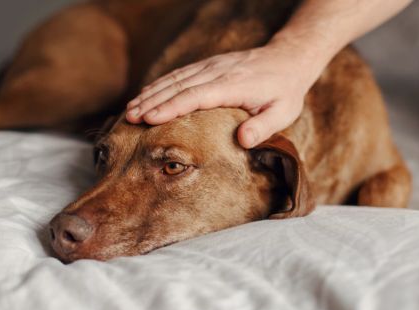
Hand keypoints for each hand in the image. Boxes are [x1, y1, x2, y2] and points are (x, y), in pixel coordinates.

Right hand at [125, 45, 317, 147]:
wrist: (288, 59)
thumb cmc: (285, 91)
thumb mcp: (283, 112)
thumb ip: (263, 127)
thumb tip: (243, 141)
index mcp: (233, 85)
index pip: (195, 96)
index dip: (171, 107)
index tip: (150, 119)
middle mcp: (217, 72)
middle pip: (178, 86)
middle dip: (152, 102)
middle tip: (130, 118)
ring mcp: (211, 66)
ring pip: (175, 79)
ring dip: (151, 93)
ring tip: (130, 110)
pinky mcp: (208, 65)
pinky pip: (180, 74)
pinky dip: (160, 85)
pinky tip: (146, 95)